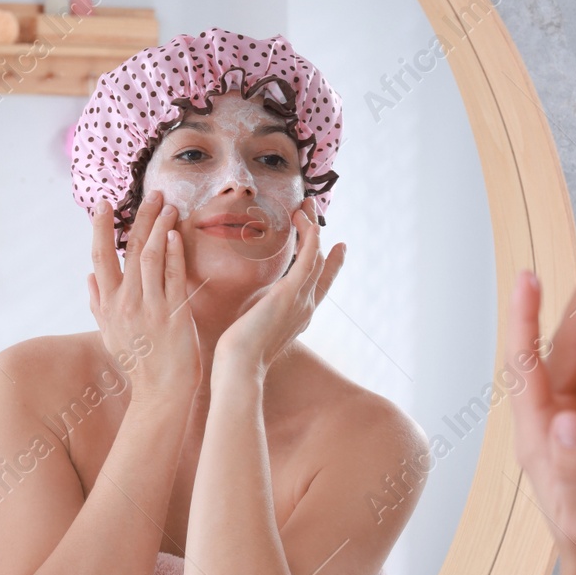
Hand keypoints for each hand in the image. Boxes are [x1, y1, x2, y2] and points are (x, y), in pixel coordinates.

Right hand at [88, 189, 201, 408]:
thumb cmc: (138, 363)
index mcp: (108, 304)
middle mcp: (126, 302)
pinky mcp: (175, 314)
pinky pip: (173, 276)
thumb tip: (88, 277)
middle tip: (153, 193)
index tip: (105, 204)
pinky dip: (174, 253)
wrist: (161, 392)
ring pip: (151, 257)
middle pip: (130, 249)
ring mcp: (150, 307)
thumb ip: (97, 304)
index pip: (101, 257)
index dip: (102, 228)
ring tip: (169, 205)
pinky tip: (177, 234)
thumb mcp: (109, 334)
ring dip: (160, 227)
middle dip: (140, 217)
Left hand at [214, 198, 344, 378]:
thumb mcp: (253, 329)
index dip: (331, 265)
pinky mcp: (290, 293)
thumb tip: (250, 304)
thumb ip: (258, 313)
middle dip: (319, 236)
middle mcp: (305, 308)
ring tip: (305, 207)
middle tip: (314, 213)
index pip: (320, 285)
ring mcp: (301, 300)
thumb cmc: (237, 355)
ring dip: (311, 228)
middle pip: (321, 265)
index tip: (338, 247)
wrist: (238, 367)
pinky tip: (304, 220)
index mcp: (298, 317)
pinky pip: (308, 258)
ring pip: (316, 256)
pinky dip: (309, 237)